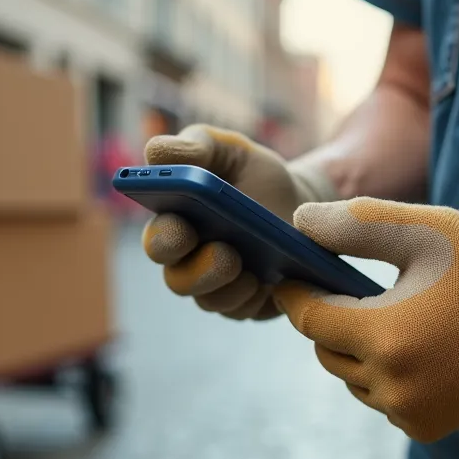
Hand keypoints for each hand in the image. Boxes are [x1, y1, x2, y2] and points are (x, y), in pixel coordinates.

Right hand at [141, 124, 335, 319]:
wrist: (303, 201)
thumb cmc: (254, 175)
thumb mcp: (229, 151)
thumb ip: (194, 147)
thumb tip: (154, 153)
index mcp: (176, 223)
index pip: (159, 240)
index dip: (165, 238)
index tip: (181, 226)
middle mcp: (190, 261)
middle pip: (178, 280)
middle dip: (199, 270)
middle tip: (225, 252)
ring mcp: (219, 287)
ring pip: (211, 301)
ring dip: (229, 288)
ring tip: (252, 271)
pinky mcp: (249, 303)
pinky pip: (245, 311)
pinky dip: (256, 299)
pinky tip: (272, 284)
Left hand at [272, 198, 458, 442]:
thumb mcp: (425, 231)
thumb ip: (356, 224)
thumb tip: (298, 223)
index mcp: (383, 335)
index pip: (309, 319)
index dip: (294, 295)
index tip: (289, 276)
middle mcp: (389, 383)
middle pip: (327, 352)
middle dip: (332, 322)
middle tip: (350, 294)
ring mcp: (407, 411)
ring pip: (353, 380)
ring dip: (359, 352)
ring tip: (392, 320)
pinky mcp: (424, 427)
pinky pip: (383, 401)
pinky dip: (387, 378)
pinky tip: (416, 351)